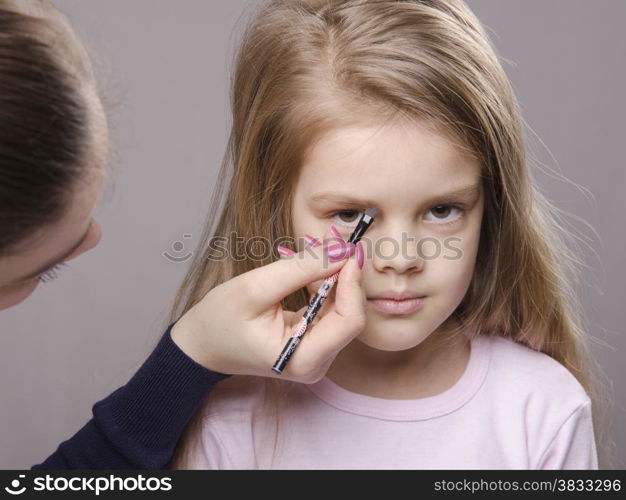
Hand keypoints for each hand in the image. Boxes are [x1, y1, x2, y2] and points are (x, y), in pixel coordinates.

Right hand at [171, 238, 365, 382]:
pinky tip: (313, 258)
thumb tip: (341, 250)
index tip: (347, 249)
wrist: (201, 344)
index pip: (349, 320)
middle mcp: (317, 361)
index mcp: (304, 359)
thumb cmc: (219, 321)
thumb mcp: (255, 288)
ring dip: (333, 272)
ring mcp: (316, 352)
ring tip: (322, 241)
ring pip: (340, 306)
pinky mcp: (312, 341)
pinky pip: (328, 307)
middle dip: (343, 272)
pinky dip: (323, 281)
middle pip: (349, 312)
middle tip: (334, 236)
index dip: (352, 283)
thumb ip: (301, 269)